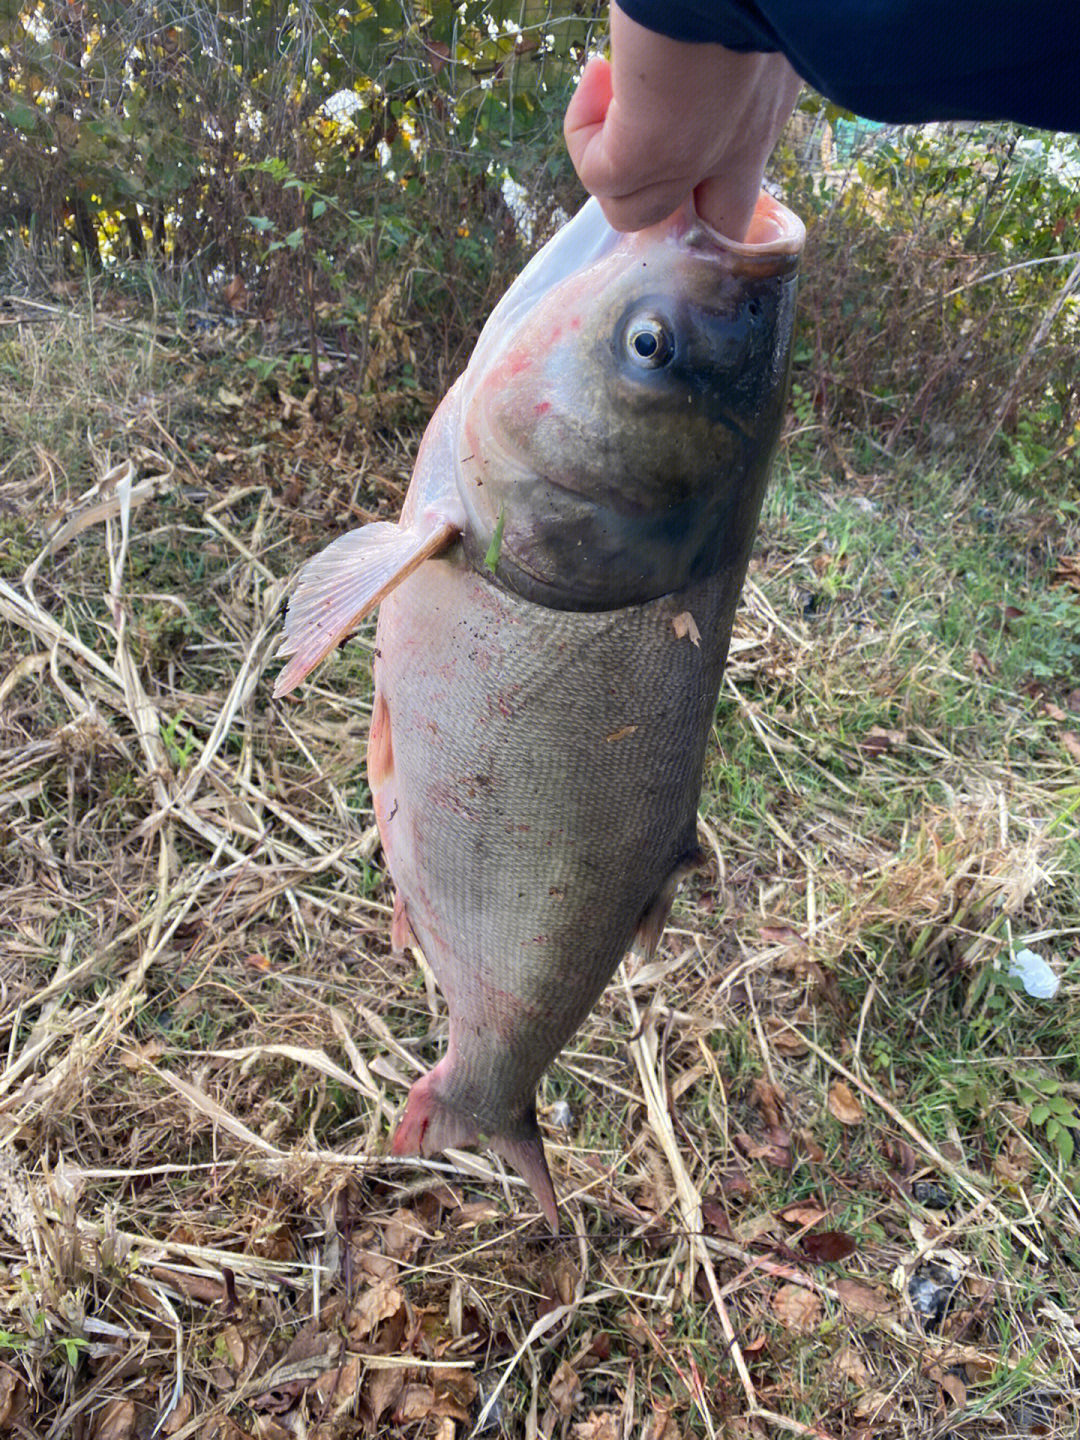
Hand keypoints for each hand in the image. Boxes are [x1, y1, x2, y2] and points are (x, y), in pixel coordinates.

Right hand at [564, 3, 802, 239]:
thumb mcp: (744, 21)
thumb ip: (728, 53)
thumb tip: (679, 62)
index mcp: (768, 109)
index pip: (752, 186)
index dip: (712, 185)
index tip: (682, 132)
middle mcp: (738, 145)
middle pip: (712, 227)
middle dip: (670, 199)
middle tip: (635, 134)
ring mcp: (693, 156)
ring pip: (636, 212)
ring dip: (610, 159)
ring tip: (611, 90)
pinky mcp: (648, 152)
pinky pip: (598, 177)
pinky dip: (583, 131)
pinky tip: (598, 73)